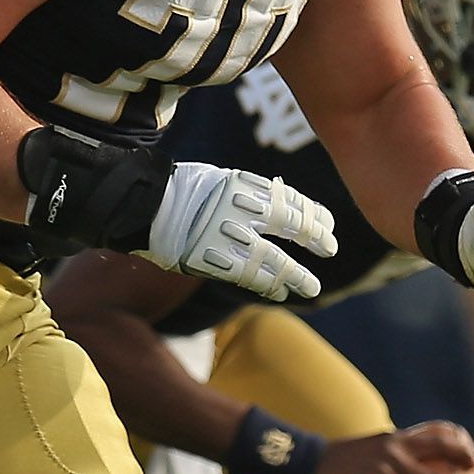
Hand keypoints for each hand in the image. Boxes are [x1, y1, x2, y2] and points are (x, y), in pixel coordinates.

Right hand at [144, 160, 335, 299]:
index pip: (290, 200)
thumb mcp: (222, 180)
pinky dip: (267, 285)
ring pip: (271, 259)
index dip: (313, 215)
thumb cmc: (184, 190)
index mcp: (243, 186)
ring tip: (311, 287)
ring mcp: (224, 236)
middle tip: (330, 250)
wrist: (144, 206)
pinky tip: (280, 292)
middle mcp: (238, 209)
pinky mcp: (210, 259)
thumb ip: (252, 194)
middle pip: (288, 224)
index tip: (328, 226)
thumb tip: (284, 201)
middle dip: (313, 238)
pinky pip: (246, 276)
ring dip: (294, 275)